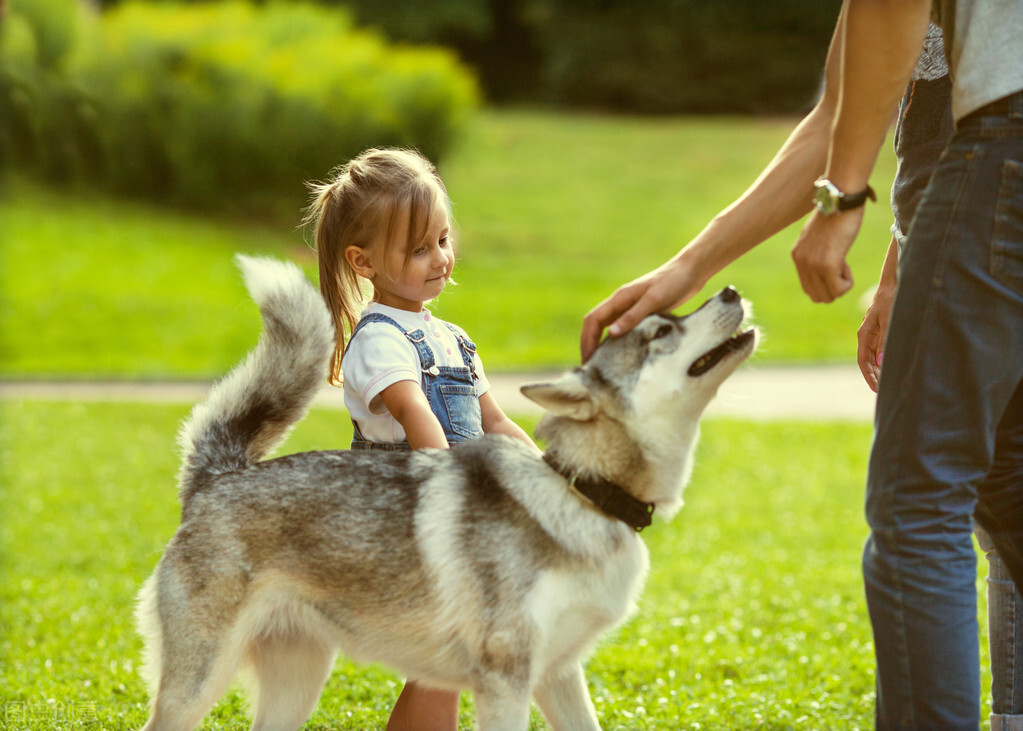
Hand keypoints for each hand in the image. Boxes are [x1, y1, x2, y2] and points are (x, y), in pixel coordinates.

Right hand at [580, 257, 703, 360]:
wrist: (690, 271)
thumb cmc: (673, 283)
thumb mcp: (653, 300)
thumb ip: (632, 316)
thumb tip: (610, 334)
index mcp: (619, 298)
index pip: (593, 320)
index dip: (587, 340)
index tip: (588, 360)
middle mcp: (620, 303)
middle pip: (595, 324)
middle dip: (588, 344)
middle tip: (589, 367)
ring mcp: (629, 307)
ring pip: (606, 327)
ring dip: (599, 343)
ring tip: (600, 364)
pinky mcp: (640, 312)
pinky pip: (620, 328)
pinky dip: (614, 341)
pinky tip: (620, 353)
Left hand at [791, 208, 864, 302]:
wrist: (841, 199)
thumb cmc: (836, 214)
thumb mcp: (818, 236)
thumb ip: (816, 252)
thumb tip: (826, 269)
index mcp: (797, 255)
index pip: (808, 288)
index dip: (826, 283)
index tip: (835, 266)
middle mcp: (801, 262)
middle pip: (817, 296)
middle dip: (833, 288)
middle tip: (842, 268)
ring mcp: (812, 265)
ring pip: (828, 296)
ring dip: (841, 286)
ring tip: (844, 265)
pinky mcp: (827, 265)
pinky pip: (839, 290)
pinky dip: (847, 283)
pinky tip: (847, 265)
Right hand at [856, 285, 892, 392]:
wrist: (892, 285)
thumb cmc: (890, 300)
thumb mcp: (889, 321)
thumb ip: (885, 341)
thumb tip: (882, 362)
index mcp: (864, 334)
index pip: (863, 361)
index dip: (868, 376)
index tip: (875, 388)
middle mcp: (866, 336)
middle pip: (867, 362)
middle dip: (873, 376)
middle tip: (882, 390)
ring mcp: (873, 334)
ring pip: (873, 357)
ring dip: (878, 370)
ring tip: (886, 383)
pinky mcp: (880, 332)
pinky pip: (879, 350)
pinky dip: (883, 361)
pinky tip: (890, 367)